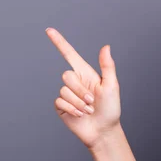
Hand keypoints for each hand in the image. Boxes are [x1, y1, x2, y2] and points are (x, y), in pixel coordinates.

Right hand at [46, 27, 120, 149]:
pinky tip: (80, 115)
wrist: (103, 130)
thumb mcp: (112, 85)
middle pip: (67, 76)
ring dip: (78, 102)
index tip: (49, 30)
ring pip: (64, 90)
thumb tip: (106, 46)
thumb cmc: (111, 108)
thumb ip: (107, 66)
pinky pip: (59, 102)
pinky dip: (71, 109)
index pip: (70, 54)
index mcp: (86, 73)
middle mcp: (75, 81)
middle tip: (92, 101)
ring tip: (88, 110)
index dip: (59, 42)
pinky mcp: (61, 106)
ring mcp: (67, 94)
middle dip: (80, 90)